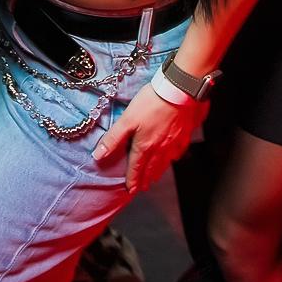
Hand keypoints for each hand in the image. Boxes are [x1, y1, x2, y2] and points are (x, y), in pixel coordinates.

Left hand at [91, 83, 206, 195]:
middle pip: (152, 169)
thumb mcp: (127, 119)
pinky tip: (172, 158)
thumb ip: (113, 139)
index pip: (136, 168)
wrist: (179, 91)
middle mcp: (160, 148)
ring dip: (158, 172)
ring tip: (154, 178)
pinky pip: (177, 153)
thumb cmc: (151, 103)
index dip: (133, 180)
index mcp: (145, 146)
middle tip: (141, 189)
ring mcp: (174, 142)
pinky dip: (172, 159)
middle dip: (146, 180)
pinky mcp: (184, 134)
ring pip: (165, 163)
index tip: (131, 191)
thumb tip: (98, 156)